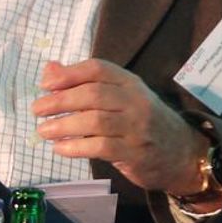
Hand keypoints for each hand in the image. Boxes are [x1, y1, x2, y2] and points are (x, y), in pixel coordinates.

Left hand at [31, 59, 207, 195]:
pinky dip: (75, 147)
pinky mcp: (135, 153)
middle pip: (93, 94)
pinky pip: (100, 147)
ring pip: (95, 121)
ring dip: (63, 125)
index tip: (45, 84)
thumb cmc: (144, 123)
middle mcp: (136, 102)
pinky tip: (60, 148)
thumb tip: (49, 71)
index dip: (69, 74)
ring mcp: (138, 128)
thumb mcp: (122, 98)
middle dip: (60, 101)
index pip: (98, 69)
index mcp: (131, 84)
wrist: (184, 154)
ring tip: (43, 131)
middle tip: (37, 110)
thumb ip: (86, 83)